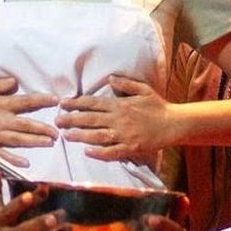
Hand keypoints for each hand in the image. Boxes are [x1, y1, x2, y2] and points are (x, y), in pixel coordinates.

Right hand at [0, 77, 57, 160]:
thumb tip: (15, 82)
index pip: (24, 102)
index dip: (41, 100)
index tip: (56, 100)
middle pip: (25, 124)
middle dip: (43, 127)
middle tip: (58, 130)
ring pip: (17, 140)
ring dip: (35, 142)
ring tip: (49, 143)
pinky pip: (1, 155)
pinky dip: (13, 160)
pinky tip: (25, 163)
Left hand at [58, 75, 177, 162]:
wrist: (174, 124)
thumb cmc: (159, 106)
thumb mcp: (143, 89)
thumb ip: (125, 83)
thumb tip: (110, 78)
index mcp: (120, 104)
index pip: (93, 103)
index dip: (76, 103)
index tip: (62, 104)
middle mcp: (119, 119)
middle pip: (90, 119)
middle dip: (71, 119)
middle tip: (56, 121)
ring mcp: (124, 134)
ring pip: (97, 135)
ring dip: (80, 135)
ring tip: (66, 135)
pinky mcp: (130, 147)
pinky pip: (111, 151)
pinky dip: (98, 152)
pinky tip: (87, 151)